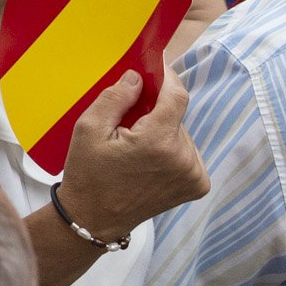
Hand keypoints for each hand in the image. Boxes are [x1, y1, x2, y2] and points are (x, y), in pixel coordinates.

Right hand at [57, 66, 205, 242]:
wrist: (95, 218)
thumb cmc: (88, 173)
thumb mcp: (87, 129)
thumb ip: (115, 98)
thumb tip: (138, 77)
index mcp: (157, 143)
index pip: (177, 96)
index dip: (167, 78)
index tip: (157, 66)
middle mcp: (183, 159)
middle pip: (176, 116)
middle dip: (155, 113)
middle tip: (128, 124)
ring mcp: (194, 174)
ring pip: (182, 134)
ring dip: (163, 132)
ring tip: (136, 149)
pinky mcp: (198, 185)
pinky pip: (188, 152)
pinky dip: (171, 150)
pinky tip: (150, 162)